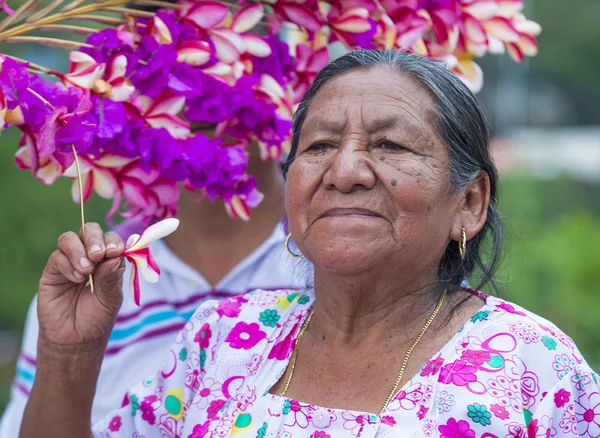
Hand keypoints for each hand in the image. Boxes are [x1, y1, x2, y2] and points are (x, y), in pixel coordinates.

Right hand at [38, 223, 125, 347]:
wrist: (76, 339)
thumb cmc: (97, 318)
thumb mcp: (110, 298)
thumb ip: (111, 278)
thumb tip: (114, 257)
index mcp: (108, 260)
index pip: (111, 239)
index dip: (114, 241)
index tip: (116, 252)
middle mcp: (89, 256)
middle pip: (89, 230)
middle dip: (95, 239)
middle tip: (99, 255)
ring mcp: (69, 262)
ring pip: (69, 238)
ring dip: (79, 250)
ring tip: (86, 270)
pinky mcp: (52, 272)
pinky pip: (57, 257)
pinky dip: (67, 264)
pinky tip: (76, 280)